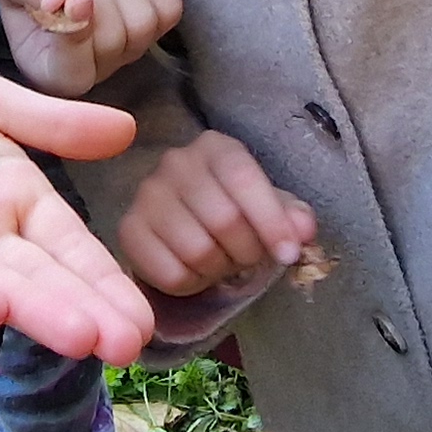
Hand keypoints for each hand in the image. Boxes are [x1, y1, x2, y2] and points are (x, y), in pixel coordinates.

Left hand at [0, 68, 153, 364]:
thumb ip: (51, 122)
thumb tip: (126, 128)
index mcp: (15, 198)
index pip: (69, 246)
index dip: (104, 283)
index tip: (140, 322)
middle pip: (39, 276)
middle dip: (83, 310)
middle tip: (124, 346)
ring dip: (33, 310)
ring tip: (79, 337)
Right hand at [111, 133, 313, 298]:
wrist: (185, 223)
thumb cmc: (234, 210)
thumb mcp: (270, 207)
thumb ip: (292, 217)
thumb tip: (303, 230)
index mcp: (216, 148)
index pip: (243, 178)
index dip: (271, 221)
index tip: (289, 254)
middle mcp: (176, 163)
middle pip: (223, 219)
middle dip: (247, 250)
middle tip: (250, 258)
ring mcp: (147, 196)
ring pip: (197, 250)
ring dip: (219, 268)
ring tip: (222, 260)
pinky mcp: (129, 230)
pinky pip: (170, 274)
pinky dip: (192, 283)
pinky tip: (196, 270)